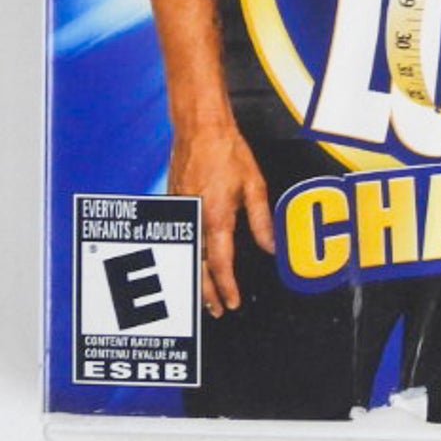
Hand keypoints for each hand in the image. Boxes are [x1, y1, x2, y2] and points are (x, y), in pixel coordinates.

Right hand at [169, 119, 273, 315]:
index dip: (227, 286)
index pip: (221, 263)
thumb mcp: (254, 185)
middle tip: (216, 311)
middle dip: (206, 292)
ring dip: (193, 280)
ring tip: (202, 297)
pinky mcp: (170, 207)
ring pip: (184, 257)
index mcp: (216, 217)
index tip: (233, 302)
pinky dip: (184, 258)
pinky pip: (177, 240)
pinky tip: (190, 266)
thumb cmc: (228, 152)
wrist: (199, 129)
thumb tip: (270, 247)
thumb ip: (261, 220)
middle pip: (197, 268)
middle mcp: (194, 220)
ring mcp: (178, 215)